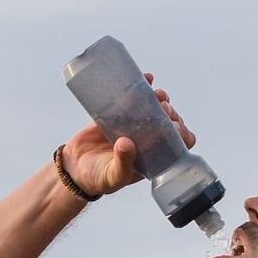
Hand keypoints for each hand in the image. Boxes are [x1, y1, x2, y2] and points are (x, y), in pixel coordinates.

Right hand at [59, 76, 194, 198]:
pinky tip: (148, 78)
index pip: (177, 146)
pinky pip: (135, 97)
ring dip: (161, 99)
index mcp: (152, 157)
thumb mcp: (112, 177)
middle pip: (169, 123)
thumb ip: (122, 163)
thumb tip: (127, 143)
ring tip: (158, 95)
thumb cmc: (98, 179)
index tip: (174, 126)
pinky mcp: (119, 114)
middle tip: (165, 109)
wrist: (75, 167)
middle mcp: (147, 140)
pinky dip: (144, 86)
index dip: (181, 135)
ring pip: (155, 108)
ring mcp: (134, 125)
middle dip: (171, 114)